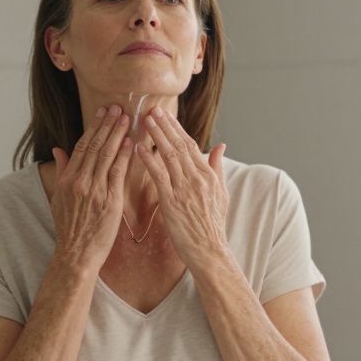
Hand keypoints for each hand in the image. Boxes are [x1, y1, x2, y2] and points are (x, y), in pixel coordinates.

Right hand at [48, 105, 133, 273]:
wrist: (76, 253)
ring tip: (127, 117)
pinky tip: (131, 142)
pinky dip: (124, 155)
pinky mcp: (109, 200)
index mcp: (67, 179)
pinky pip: (118, 172)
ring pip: (106, 155)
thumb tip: (57, 150)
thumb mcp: (59, 198)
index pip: (81, 146)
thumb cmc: (70, 228)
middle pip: (94, 145)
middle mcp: (79, 181)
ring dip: (117, 134)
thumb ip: (61, 171)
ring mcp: (94, 190)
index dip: (93, 127)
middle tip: (118, 107)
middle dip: (107, 124)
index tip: (102, 113)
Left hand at [136, 108, 229, 269]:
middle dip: (164, 125)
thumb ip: (217, 167)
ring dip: (155, 136)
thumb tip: (220, 146)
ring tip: (144, 121)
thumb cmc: (213, 226)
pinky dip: (149, 160)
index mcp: (208, 175)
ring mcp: (185, 189)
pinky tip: (138, 148)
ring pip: (169, 156)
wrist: (210, 251)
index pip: (191, 145)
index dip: (177, 128)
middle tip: (151, 109)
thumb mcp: (222, 193)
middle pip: (179, 145)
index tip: (165, 114)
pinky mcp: (172, 202)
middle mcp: (197, 178)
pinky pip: (159, 176)